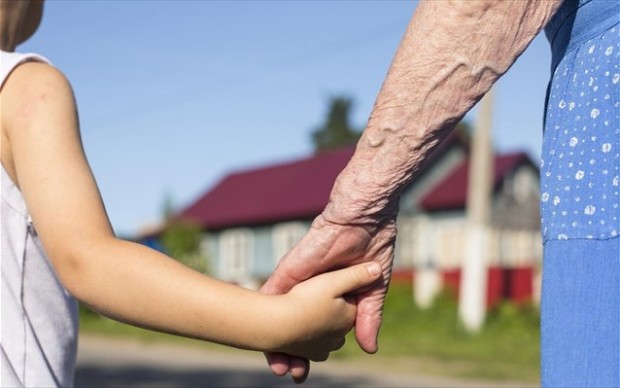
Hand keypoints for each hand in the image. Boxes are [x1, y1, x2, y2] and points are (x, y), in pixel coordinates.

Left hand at [260, 212, 395, 381]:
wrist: (363, 220)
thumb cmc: (371, 247)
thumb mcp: (372, 290)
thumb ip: (368, 318)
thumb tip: (369, 348)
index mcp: (330, 297)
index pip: (316, 330)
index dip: (310, 352)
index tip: (302, 372)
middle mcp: (310, 292)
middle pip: (292, 326)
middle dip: (288, 352)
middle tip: (285, 373)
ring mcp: (297, 282)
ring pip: (277, 314)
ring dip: (272, 338)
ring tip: (274, 366)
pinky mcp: (289, 271)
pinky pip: (270, 294)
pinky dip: (262, 313)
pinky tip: (255, 333)